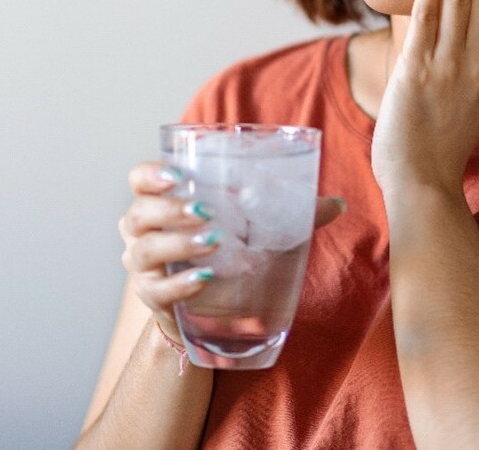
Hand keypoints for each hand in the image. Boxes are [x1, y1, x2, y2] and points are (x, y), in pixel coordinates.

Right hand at [119, 162, 345, 341]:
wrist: (210, 305)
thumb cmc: (229, 248)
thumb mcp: (255, 223)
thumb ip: (292, 211)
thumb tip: (338, 204)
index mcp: (163, 199)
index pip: (140, 179)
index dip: (151, 174)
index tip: (179, 175)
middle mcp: (143, 231)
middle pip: (140, 213)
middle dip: (170, 209)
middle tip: (206, 209)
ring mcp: (144, 267)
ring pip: (145, 251)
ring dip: (178, 244)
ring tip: (213, 241)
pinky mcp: (153, 299)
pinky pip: (158, 291)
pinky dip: (180, 284)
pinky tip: (204, 279)